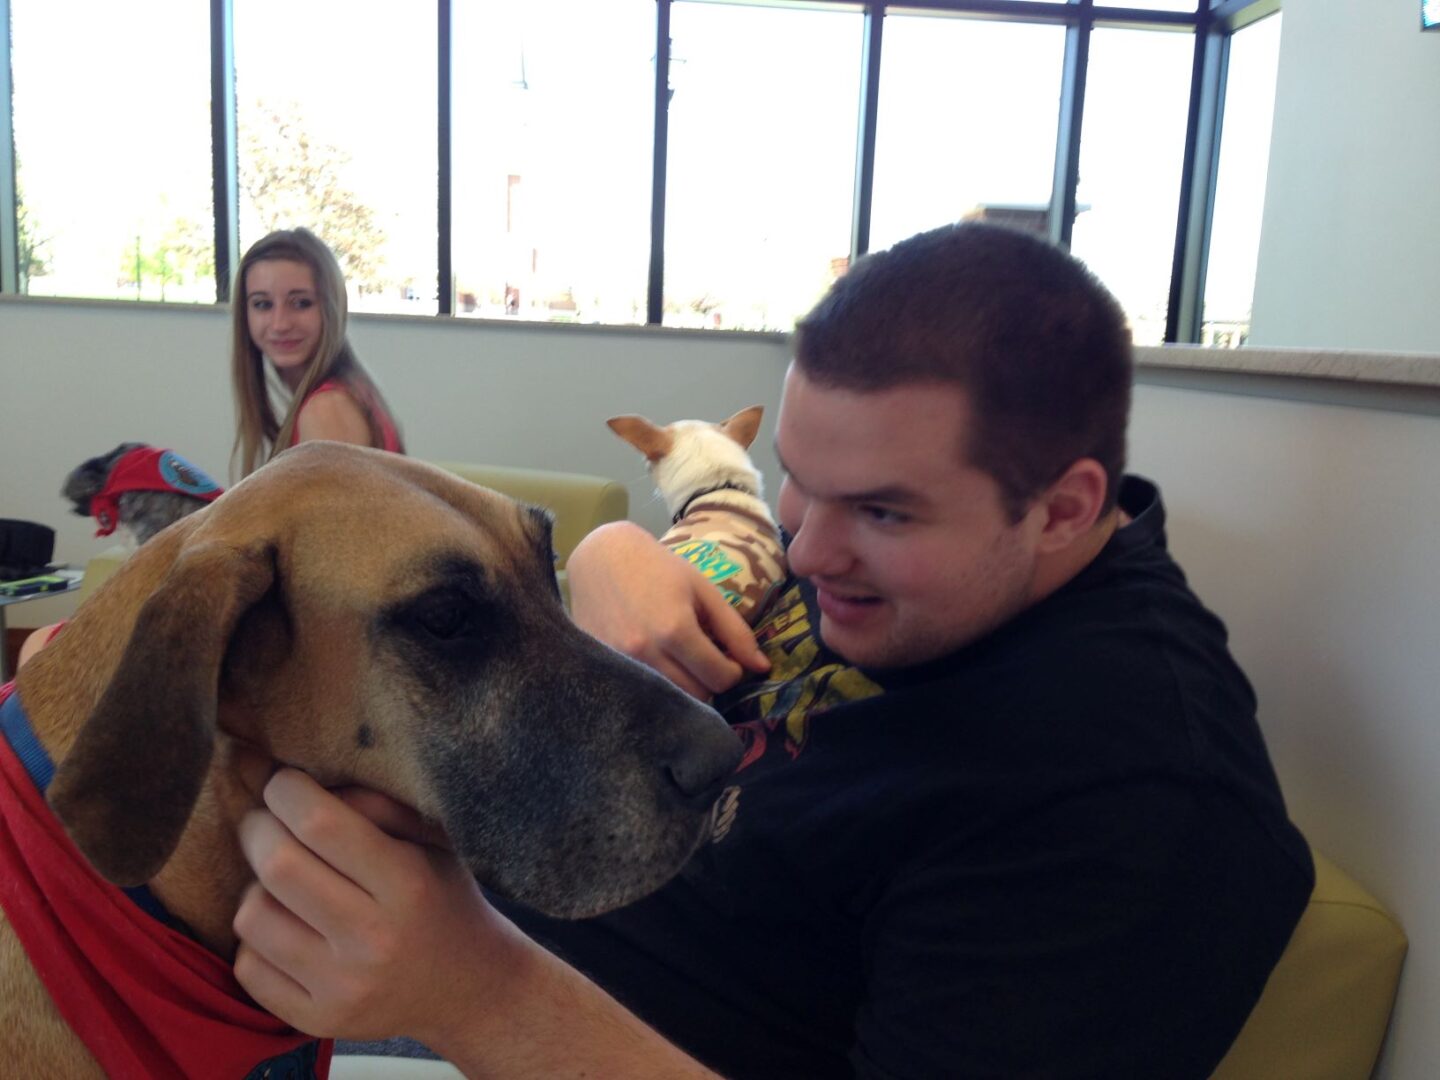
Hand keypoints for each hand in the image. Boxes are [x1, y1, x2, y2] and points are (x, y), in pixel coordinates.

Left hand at [232, 769, 518, 1045]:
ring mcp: (343, 986)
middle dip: (258, 829)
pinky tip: (288, 928)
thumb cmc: (442, 898)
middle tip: (266, 822)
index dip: (286, 791)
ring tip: (283, 882)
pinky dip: (257, 939)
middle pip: (278, 866)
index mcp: (407, 882)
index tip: (284, 783)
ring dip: (256, 887)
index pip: (321, 824)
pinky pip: (248, 967)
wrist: (468, 988)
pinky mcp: (318, 1020)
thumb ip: (369, 804)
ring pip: (252, 916)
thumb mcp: (430, 838)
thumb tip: (287, 784)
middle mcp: (374, 938)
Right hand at [568, 521, 769, 699]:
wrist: (601, 557)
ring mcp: (620, 664)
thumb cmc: (658, 568)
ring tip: (683, 660)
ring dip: (685, 685)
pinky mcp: (602, 667)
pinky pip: (641, 694)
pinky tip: (659, 662)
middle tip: (707, 658)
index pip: (720, 678)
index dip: (733, 671)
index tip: (728, 657)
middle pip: (697, 695)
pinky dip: (657, 685)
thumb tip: (763, 668)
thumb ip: (735, 630)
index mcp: (675, 630)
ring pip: (670, 700)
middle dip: (710, 680)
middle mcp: (646, 653)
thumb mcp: (703, 591)